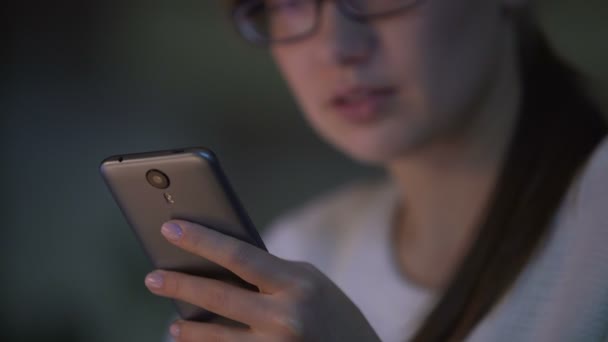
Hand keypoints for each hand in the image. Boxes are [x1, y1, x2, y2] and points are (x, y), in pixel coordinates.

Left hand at [144, 219, 380, 341]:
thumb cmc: (334, 313)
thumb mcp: (309, 282)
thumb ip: (269, 274)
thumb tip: (219, 263)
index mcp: (297, 282)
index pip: (238, 254)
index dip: (201, 240)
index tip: (170, 229)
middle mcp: (286, 316)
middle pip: (218, 296)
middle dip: (179, 284)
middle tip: (152, 277)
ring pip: (216, 337)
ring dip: (188, 327)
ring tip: (173, 320)